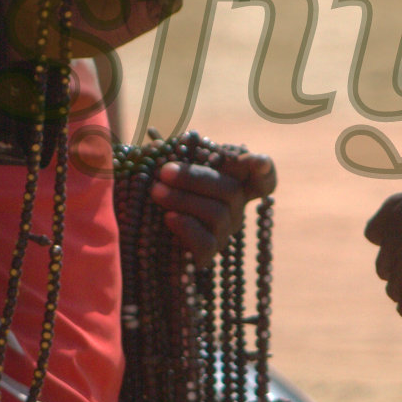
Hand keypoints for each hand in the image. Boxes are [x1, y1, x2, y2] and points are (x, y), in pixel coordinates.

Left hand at [150, 145, 275, 265]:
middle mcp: (232, 210)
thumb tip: (159, 145)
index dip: (264, 170)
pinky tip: (168, 218)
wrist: (136, 236)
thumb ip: (165, 155)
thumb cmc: (157, 193)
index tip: (260, 160)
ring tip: (156, 192)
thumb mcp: (163, 170)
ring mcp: (222, 234)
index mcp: (228, 184)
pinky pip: (206, 242)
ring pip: (218, 214)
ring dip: (183, 199)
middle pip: (232, 191)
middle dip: (197, 179)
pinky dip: (186, 226)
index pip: (261, 179)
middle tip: (165, 172)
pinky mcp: (206, 256)